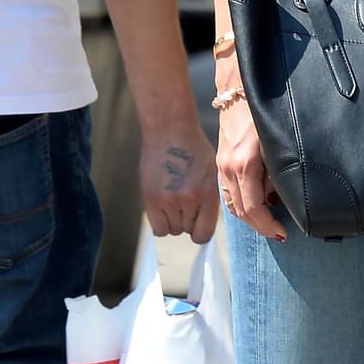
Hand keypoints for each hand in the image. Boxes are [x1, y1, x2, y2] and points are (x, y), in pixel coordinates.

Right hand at [139, 120, 218, 242]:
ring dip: (173, 221)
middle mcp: (190, 200)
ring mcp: (169, 201)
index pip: (204, 234)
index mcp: (209, 193)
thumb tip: (206, 222)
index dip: (201, 231)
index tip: (198, 223)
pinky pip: (158, 228)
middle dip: (187, 221)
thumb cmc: (193, 149)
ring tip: (173, 200)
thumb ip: (211, 198)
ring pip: (172, 230)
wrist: (169, 130)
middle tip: (184, 203)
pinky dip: (160, 222)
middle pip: (187, 231)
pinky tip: (162, 206)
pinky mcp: (151, 199)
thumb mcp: (212, 172)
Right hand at [216, 98, 286, 240]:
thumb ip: (277, 172)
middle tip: (279, 231)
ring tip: (270, 219)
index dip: (268, 225)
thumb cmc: (261, 111)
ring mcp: (222, 164)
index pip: (252, 209)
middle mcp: (228, 168)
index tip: (283, 233)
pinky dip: (240, 202)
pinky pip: (228, 191)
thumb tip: (278, 199)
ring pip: (232, 203)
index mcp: (244, 164)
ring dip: (250, 216)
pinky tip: (256, 201)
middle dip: (260, 225)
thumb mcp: (276, 143)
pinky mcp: (221, 160)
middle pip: (240, 211)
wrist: (237, 85)